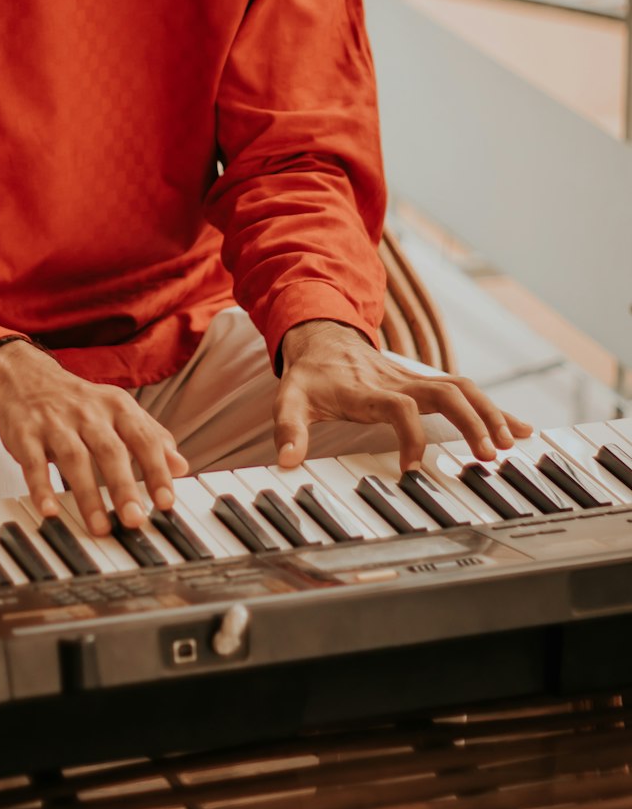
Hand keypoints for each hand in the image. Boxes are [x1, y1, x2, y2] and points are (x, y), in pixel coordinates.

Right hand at [0, 340, 187, 536]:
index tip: (166, 502)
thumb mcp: (117, 410)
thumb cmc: (78, 403)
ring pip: (74, 459)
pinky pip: (33, 463)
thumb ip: (149, 435)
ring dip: (87, 495)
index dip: (157, 470)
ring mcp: (55, 423)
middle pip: (110, 450)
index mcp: (116, 406)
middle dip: (123, 487)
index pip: (143, 438)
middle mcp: (88, 412)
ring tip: (100, 527)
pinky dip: (41, 487)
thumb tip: (180, 465)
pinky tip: (49, 511)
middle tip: (135, 520)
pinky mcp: (25, 435)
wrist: (24, 377)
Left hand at [275, 319, 532, 471]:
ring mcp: (416, 381)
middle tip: (489, 455)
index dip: (409, 437)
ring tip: (512, 445)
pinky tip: (521, 429)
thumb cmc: (311, 375)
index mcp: (369, 390)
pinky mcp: (426, 384)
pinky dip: (495, 410)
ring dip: (490, 413)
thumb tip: (287, 463)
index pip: (399, 408)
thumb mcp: (290, 399)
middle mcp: (399, 382)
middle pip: (446, 392)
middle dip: (471, 421)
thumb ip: (289, 429)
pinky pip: (466, 392)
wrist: (322, 338)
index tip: (411, 470)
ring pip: (463, 389)